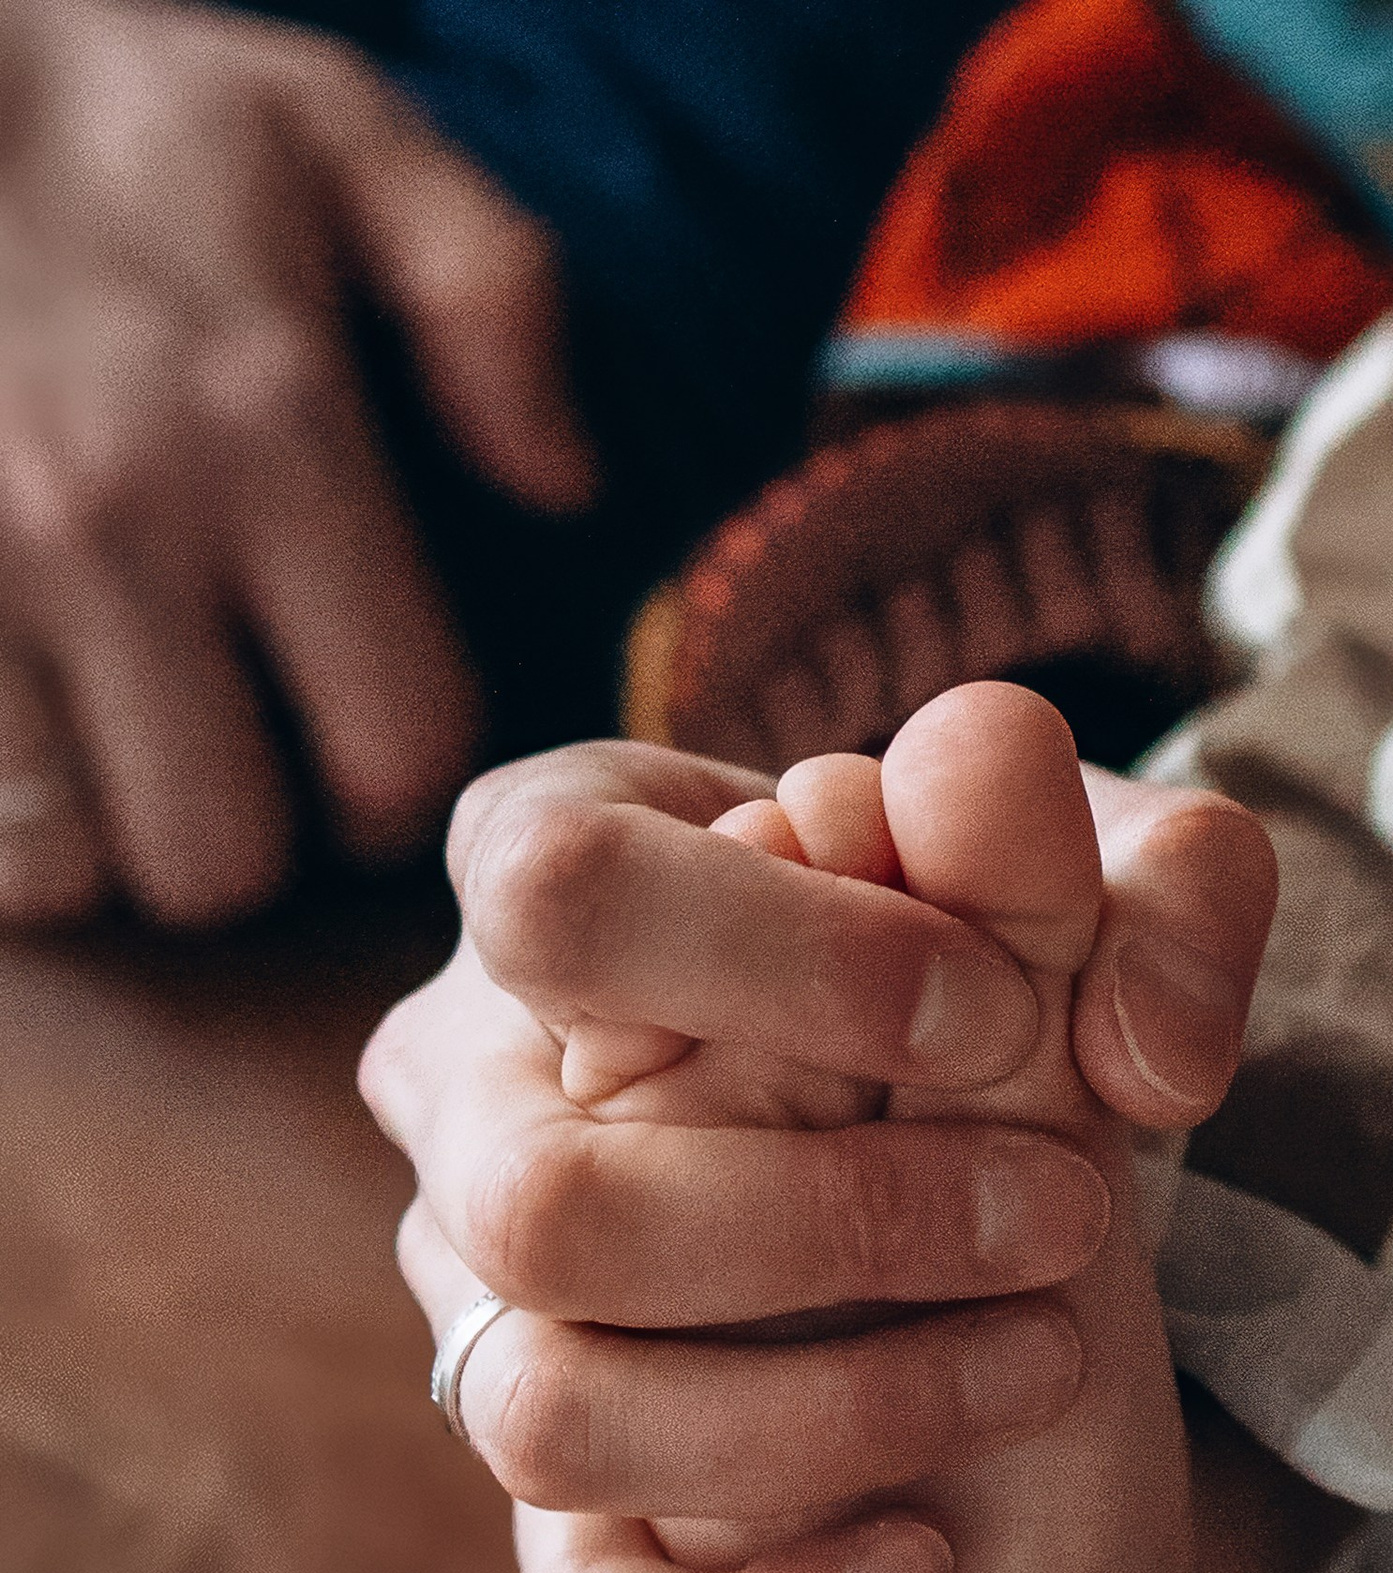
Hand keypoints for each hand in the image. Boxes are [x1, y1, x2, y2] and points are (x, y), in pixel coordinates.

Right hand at [0, 0, 595, 928]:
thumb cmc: (112, 119)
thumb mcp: (328, 130)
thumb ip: (485, 290)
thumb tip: (566, 482)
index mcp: (269, 429)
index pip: (397, 749)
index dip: (390, 790)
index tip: (353, 752)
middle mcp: (117, 520)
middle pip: (226, 854)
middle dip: (240, 838)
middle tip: (222, 762)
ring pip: (69, 859)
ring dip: (99, 839)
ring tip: (109, 757)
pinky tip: (24, 736)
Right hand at [359, 736, 1275, 1572]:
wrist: (1025, 1290)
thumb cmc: (1034, 1041)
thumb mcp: (1128, 934)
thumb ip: (1129, 876)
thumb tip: (996, 800)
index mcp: (559, 897)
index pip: (554, 894)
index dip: (790, 957)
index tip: (1004, 1012)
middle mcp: (479, 1120)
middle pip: (533, 1201)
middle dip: (831, 1221)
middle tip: (1066, 1213)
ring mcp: (500, 1338)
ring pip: (539, 1421)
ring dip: (823, 1417)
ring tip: (1044, 1367)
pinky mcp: (567, 1538)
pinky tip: (936, 1558)